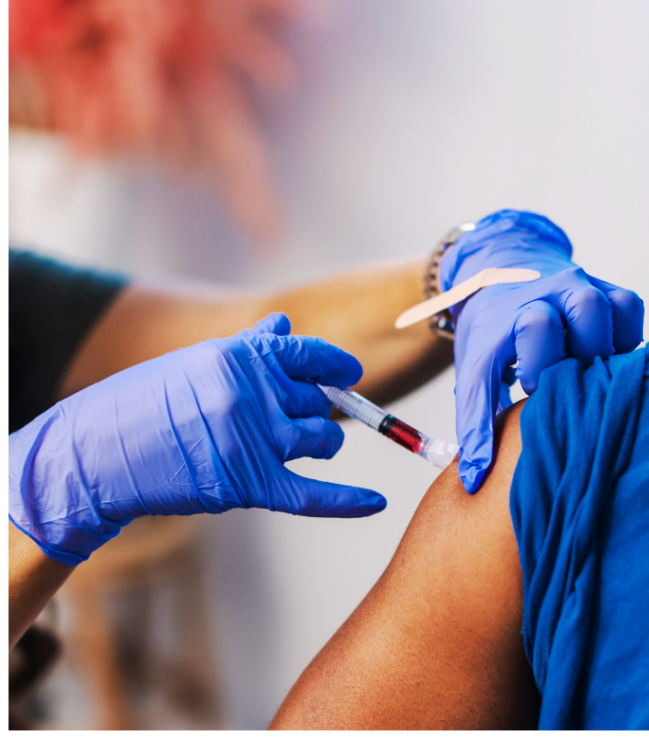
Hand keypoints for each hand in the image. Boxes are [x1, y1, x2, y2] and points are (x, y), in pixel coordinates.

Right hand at [9, 314, 385, 565]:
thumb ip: (250, 348)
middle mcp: (252, 392)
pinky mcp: (246, 485)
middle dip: (318, 410)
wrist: (94, 456)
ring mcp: (251, 439)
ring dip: (324, 443)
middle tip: (296, 418)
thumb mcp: (197, 363)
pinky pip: (311, 495)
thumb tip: (285, 322)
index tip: (350, 373)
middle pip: (319, 401)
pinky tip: (376, 502)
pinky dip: (347, 501)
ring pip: (322, 440)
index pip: (310, 355)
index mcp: (243, 356)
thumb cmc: (144, 404)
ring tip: (308, 444)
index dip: (337, 365)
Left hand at [440, 209, 643, 492]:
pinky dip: (626, 335)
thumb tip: (473, 481)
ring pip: (613, 308)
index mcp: (517, 312)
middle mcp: (553, 291)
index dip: (541, 367)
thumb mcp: (474, 373)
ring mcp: (583, 285)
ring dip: (607, 345)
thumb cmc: (491, 333)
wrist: (500, 272)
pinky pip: (630, 307)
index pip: (538, 328)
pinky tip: (608, 357)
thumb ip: (475, 424)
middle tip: (566, 379)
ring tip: (590, 371)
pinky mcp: (607, 288)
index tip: (532, 388)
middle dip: (581, 352)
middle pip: (587, 311)